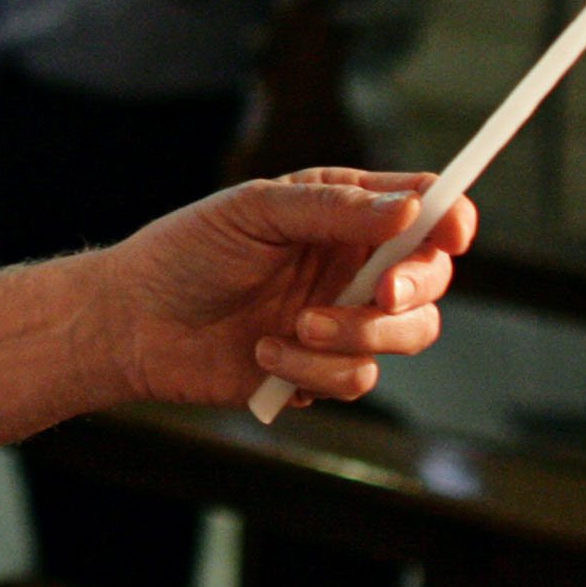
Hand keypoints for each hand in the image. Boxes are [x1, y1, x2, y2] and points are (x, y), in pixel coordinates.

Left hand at [93, 168, 471, 409]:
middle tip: (381, 292)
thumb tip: (411, 208)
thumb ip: (334, 207)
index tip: (452, 232)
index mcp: (344, 212)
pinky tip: (264, 355)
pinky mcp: (323, 371)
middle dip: (414, 288)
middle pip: (432, 279)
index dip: (450, 218)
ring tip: (295, 327)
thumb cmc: (188, 251)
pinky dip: (315, 371)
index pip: (423, 210)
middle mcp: (353, 265)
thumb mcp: (256, 211)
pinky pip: (358, 380)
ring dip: (357, 335)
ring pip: (408, 335)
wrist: (133, 324)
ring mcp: (343, 321)